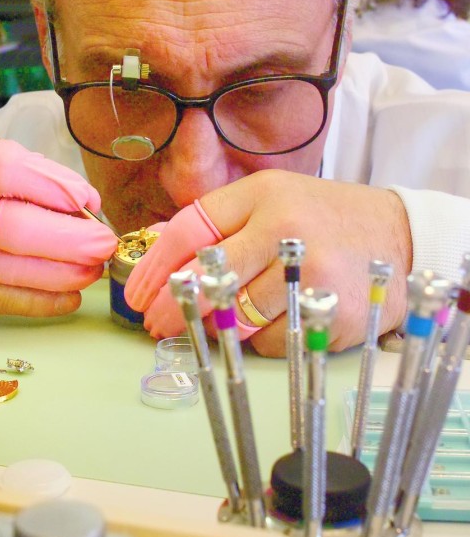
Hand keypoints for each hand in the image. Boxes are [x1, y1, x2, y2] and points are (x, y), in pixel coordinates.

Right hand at [0, 130, 116, 314]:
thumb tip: (84, 202)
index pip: (1, 168)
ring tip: (91, 272)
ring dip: (54, 274)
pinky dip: (33, 301)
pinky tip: (66, 297)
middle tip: (101, 245)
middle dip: (62, 239)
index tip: (86, 201)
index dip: (48, 186)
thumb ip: (29, 172)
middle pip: (2, 224)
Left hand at [125, 169, 410, 355]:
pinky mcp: (333, 312)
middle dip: (172, 307)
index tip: (137, 293)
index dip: (156, 266)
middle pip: (209, 277)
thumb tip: (159, 250)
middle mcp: (286, 229)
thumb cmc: (321, 217)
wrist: (400, 235)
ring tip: (204, 326)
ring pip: (237, 316)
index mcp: (262, 194)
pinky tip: (260, 327)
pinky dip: (256, 340)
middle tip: (153, 324)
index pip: (191, 230)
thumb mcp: (270, 199)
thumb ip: (219, 223)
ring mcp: (312, 273)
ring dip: (213, 326)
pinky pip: (272, 341)